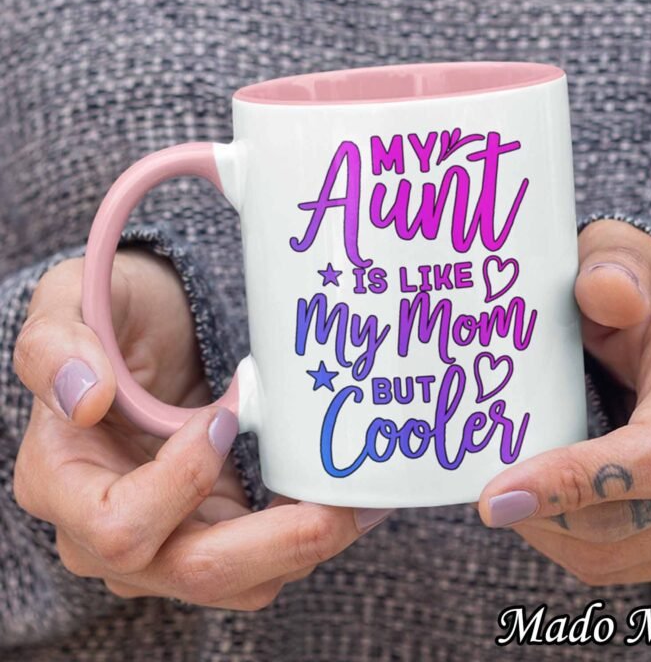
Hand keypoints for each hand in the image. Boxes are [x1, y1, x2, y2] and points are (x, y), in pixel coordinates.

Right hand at [13, 250, 386, 609]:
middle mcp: (106, 530)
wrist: (150, 331)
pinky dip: (309, 534)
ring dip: (307, 546)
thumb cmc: (115, 315)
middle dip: (278, 544)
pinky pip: (264, 557)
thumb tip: (85, 397)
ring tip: (361, 500)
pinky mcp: (214, 527)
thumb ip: (58, 342)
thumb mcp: (74, 301)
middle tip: (341, 504)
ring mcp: (167, 536)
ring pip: (241, 581)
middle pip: (193, 571)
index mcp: (61, 481)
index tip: (222, 419)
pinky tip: (349, 497)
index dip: (180, 483)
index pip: (117, 527)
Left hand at [478, 219, 650, 584]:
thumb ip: (615, 265)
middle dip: (543, 513)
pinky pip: (631, 567)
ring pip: (622, 554)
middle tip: (485, 490)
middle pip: (628, 517)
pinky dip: (576, 545)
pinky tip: (550, 506)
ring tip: (514, 494)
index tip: (496, 496)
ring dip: (551, 533)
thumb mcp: (629, 258)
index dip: (572, 481)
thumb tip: (606, 294)